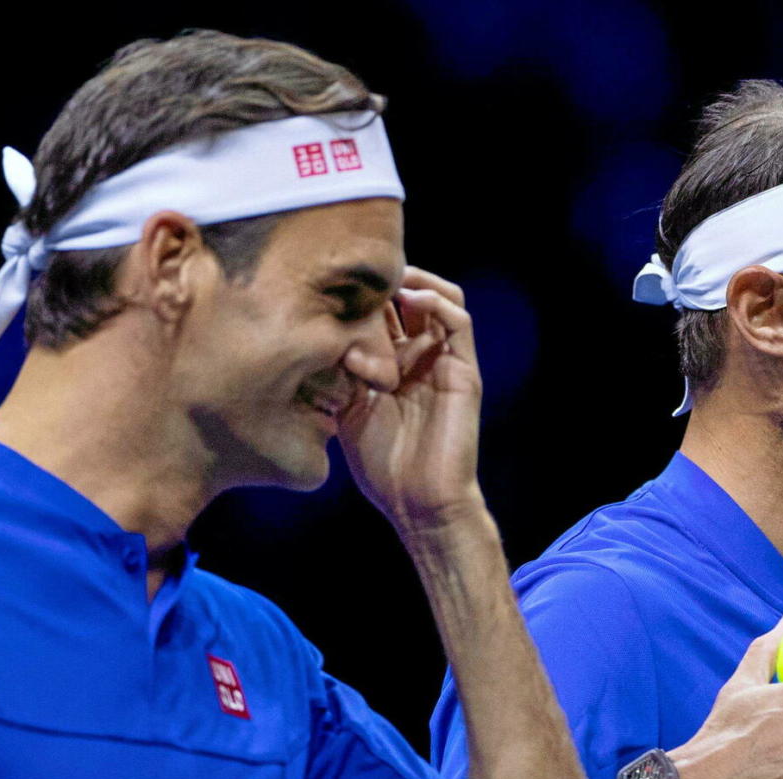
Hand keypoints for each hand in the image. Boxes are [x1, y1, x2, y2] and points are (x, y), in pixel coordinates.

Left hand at [338, 267, 484, 534]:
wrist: (418, 503)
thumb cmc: (382, 466)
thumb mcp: (348, 409)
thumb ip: (341, 371)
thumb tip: (318, 329)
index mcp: (390, 365)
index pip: (380, 312)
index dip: (360, 293)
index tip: (331, 280)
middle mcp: (419, 357)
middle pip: (408, 297)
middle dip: (384, 280)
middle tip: (358, 271)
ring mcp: (443, 362)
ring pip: (440, 298)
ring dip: (415, 280)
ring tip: (388, 278)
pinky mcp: (464, 370)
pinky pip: (459, 321)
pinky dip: (437, 300)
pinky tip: (410, 298)